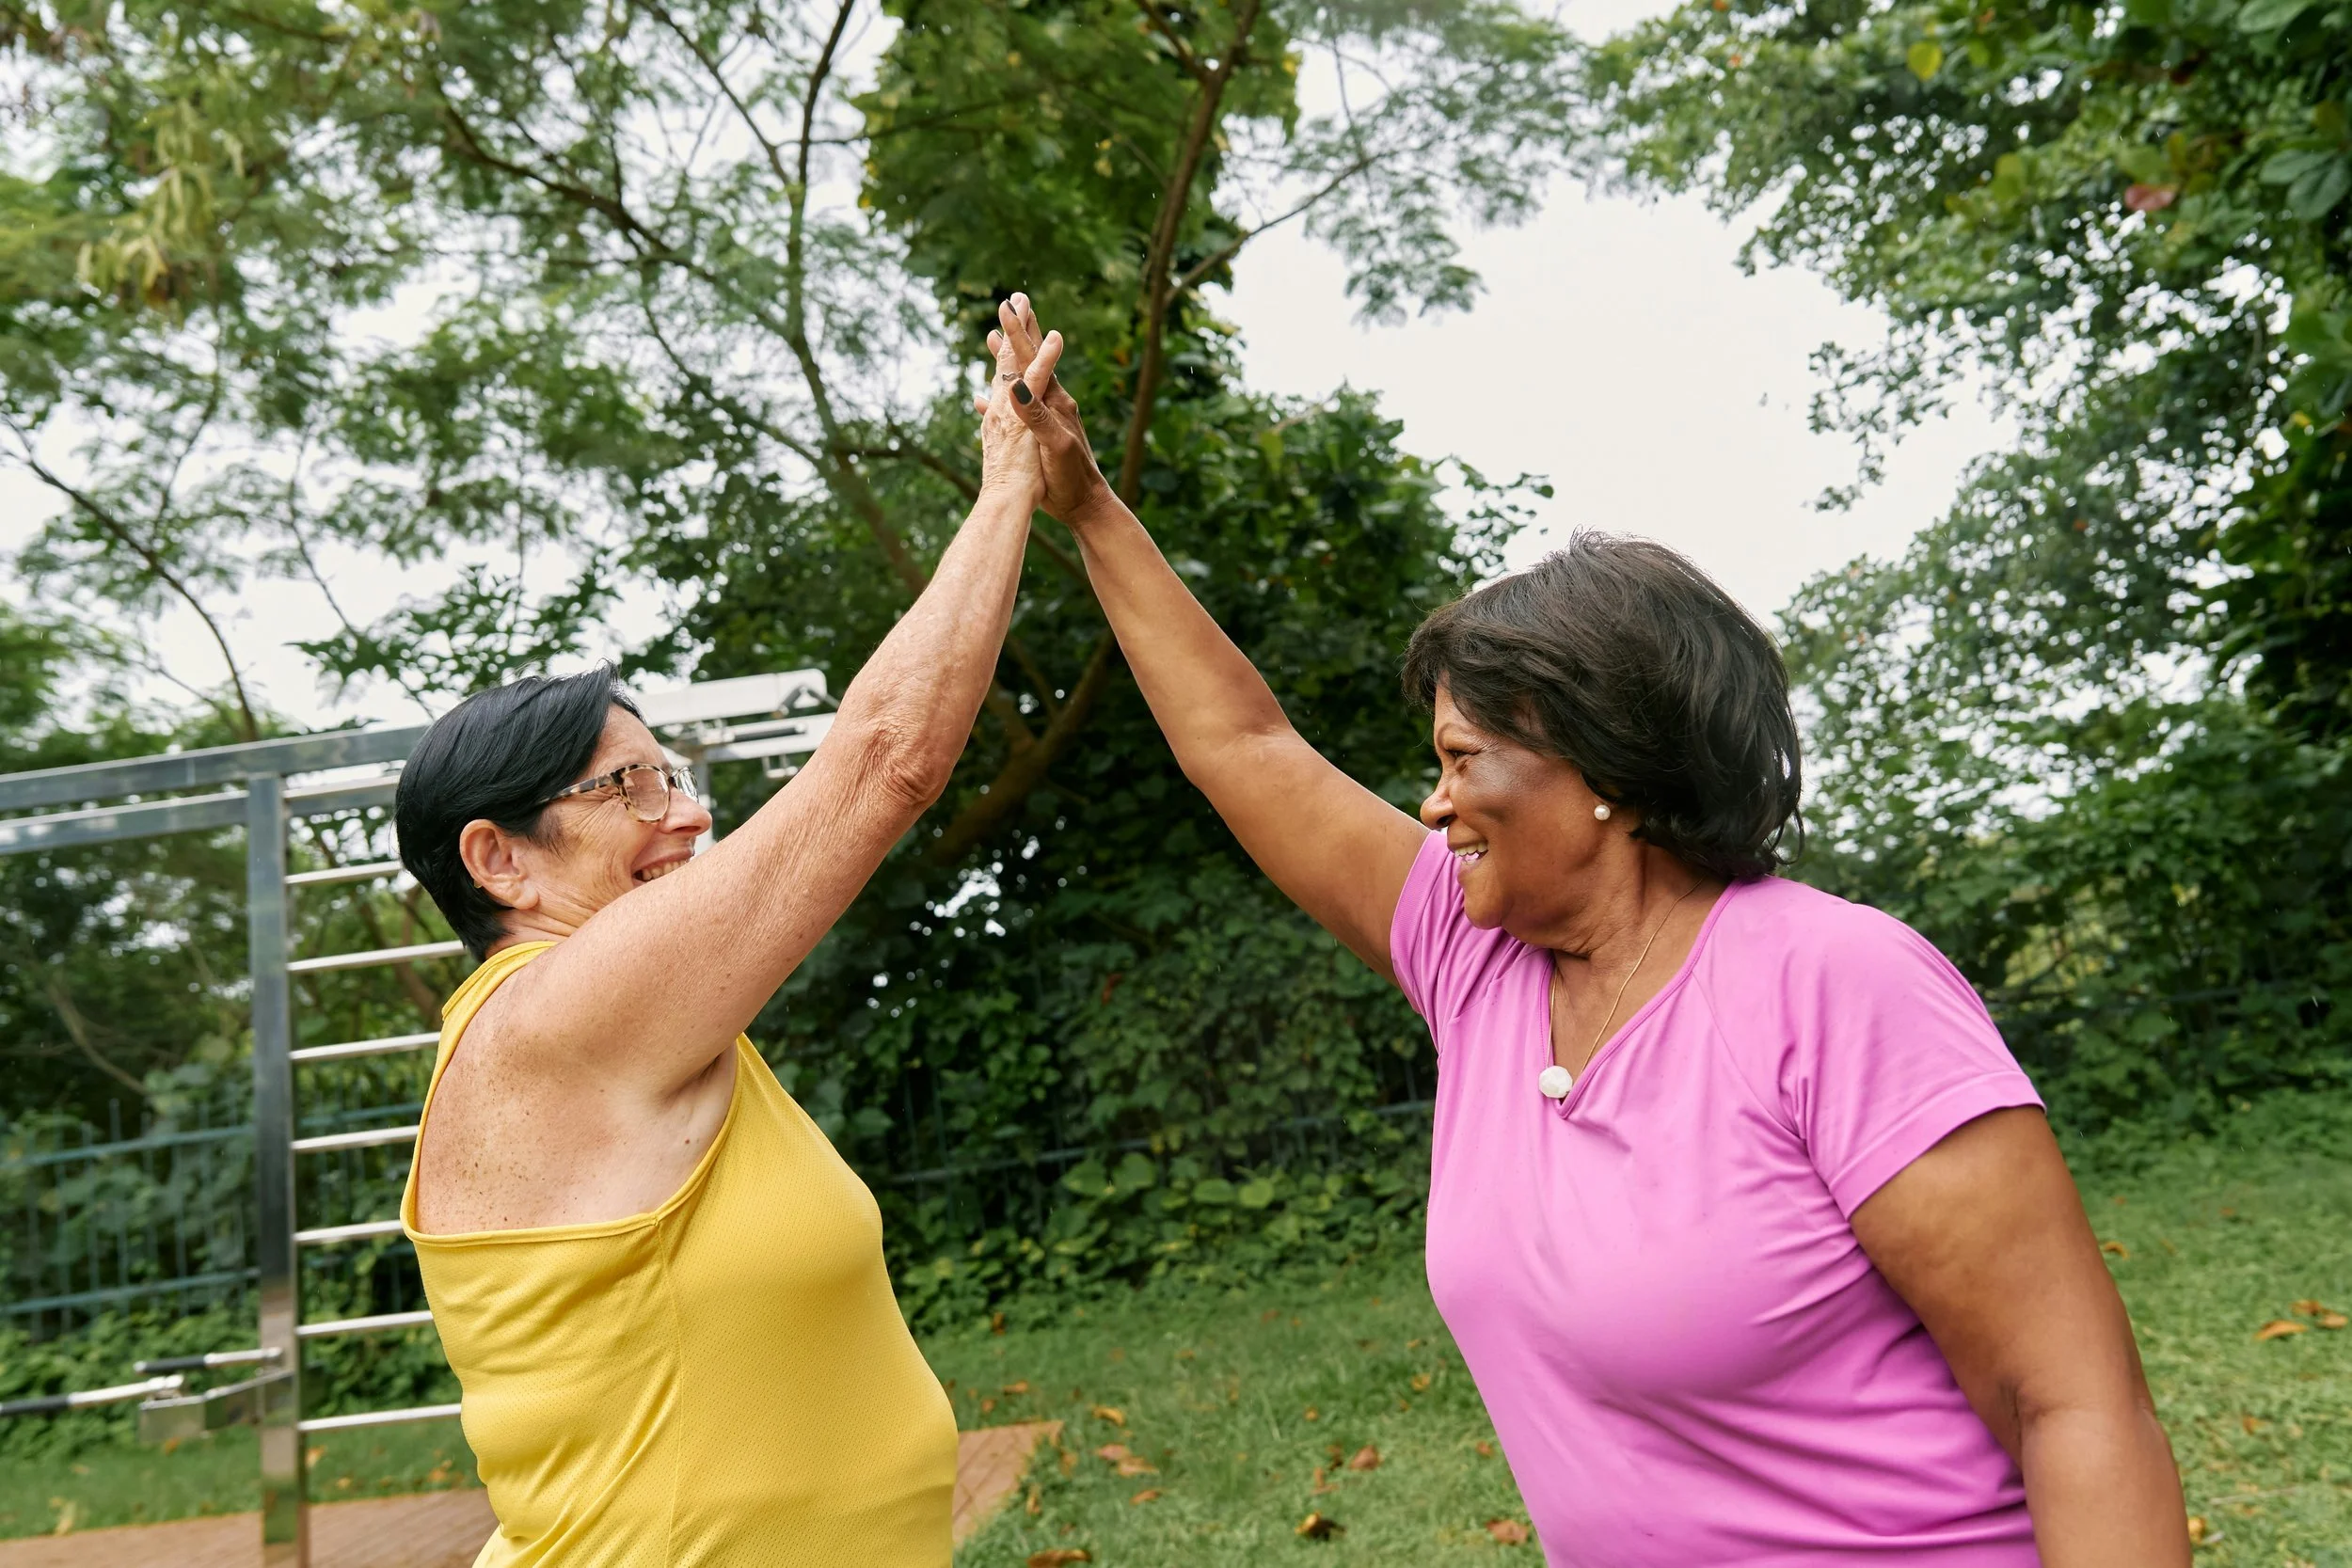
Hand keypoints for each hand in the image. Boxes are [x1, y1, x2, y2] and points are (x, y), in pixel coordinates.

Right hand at [976, 293, 1119, 526]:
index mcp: (1054, 402)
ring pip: (1023, 379)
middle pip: (1031, 359)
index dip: (1018, 332)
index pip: (1032, 359)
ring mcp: (1046, 417)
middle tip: (1010, 302)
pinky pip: (1016, 405)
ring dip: (1008, 358)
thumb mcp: (1054, 446)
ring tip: (994, 338)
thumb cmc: (1072, 478)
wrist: (1085, 505)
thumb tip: (1016, 387)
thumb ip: (1036, 417)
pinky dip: (1001, 395)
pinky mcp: (1039, 433)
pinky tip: (986, 397)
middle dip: (1019, 331)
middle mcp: (1052, 403)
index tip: (1006, 305)